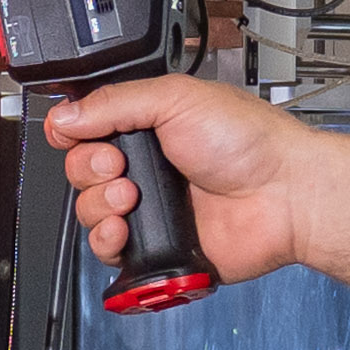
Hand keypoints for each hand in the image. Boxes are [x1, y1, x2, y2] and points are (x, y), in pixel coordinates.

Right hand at [46, 74, 314, 287]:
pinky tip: (126, 228)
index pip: (86, 130)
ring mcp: (149, 209)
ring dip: (99, 204)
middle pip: (80, 172)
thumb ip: (114, 102)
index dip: (75, 134)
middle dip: (89, 168)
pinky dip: (108, 241)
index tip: (81, 135)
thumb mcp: (176, 98)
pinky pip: (109, 252)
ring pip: (89, 212)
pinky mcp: (155, 248)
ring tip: (132, 195)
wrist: (284, 194)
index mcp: (148, 126)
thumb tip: (64, 115)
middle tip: (121, 165)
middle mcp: (145, 167)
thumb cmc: (250, 142)